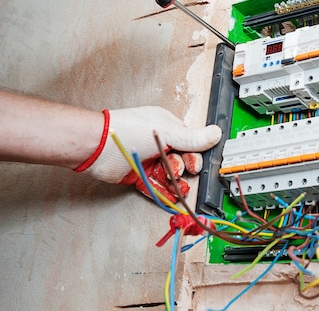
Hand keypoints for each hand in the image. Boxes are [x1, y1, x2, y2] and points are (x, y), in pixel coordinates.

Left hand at [77, 106, 221, 201]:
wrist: (97, 146)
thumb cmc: (128, 130)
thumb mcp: (168, 133)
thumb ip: (193, 139)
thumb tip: (216, 133)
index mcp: (166, 128)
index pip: (188, 142)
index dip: (194, 155)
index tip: (195, 164)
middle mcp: (157, 143)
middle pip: (179, 161)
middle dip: (182, 169)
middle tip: (181, 172)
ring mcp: (147, 159)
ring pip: (167, 175)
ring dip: (174, 183)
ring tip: (176, 187)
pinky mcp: (137, 174)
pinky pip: (153, 186)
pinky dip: (162, 192)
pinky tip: (168, 197)